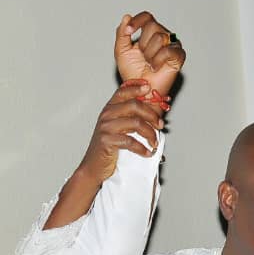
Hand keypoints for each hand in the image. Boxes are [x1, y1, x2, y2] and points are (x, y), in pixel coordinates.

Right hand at [41, 80, 162, 229]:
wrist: (93, 167)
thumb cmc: (107, 148)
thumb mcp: (117, 128)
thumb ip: (130, 117)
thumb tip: (152, 113)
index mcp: (109, 109)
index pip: (123, 91)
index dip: (137, 87)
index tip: (149, 87)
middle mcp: (107, 115)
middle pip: (134, 105)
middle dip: (151, 115)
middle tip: (160, 125)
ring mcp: (106, 128)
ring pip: (136, 123)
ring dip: (150, 133)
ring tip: (154, 142)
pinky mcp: (108, 141)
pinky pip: (131, 141)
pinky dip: (142, 148)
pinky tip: (147, 153)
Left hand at [114, 11, 185, 101]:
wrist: (140, 91)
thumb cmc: (132, 73)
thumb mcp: (121, 51)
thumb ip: (122, 34)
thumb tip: (126, 17)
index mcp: (149, 33)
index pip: (146, 17)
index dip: (137, 21)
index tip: (128, 31)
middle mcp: (162, 36)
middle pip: (152, 26)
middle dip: (143, 44)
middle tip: (143, 58)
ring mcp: (172, 45)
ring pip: (160, 38)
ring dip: (149, 54)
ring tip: (149, 64)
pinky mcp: (179, 56)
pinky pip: (168, 50)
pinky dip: (158, 60)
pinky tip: (156, 68)